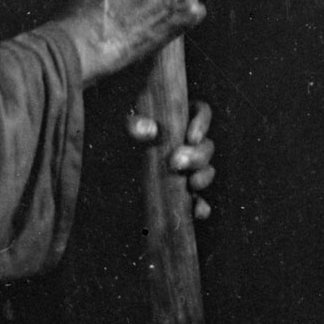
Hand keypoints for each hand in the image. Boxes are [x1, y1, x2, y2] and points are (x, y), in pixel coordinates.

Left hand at [128, 100, 214, 217]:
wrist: (115, 180)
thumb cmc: (126, 143)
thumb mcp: (129, 130)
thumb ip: (136, 125)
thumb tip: (150, 131)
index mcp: (180, 120)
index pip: (200, 112)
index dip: (202, 123)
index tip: (191, 137)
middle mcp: (190, 144)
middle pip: (206, 145)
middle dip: (197, 156)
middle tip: (176, 162)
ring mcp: (190, 170)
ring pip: (207, 171)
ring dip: (203, 178)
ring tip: (191, 184)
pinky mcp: (187, 194)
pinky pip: (202, 202)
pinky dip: (202, 207)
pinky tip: (197, 211)